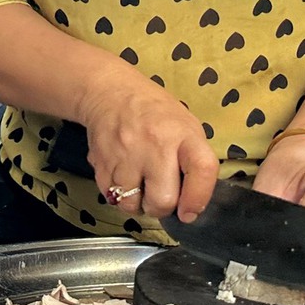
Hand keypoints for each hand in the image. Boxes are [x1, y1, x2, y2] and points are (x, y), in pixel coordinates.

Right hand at [79, 75, 218, 221]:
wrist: (111, 93)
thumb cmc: (155, 113)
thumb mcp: (186, 126)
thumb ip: (193, 161)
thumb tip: (191, 206)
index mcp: (183, 134)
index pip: (202, 169)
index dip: (198, 198)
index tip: (190, 211)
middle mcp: (155, 145)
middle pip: (162, 200)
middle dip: (161, 207)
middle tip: (160, 194)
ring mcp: (125, 155)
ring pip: (132, 205)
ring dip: (137, 203)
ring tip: (139, 185)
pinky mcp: (101, 163)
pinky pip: (111, 198)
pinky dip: (119, 195)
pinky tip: (123, 177)